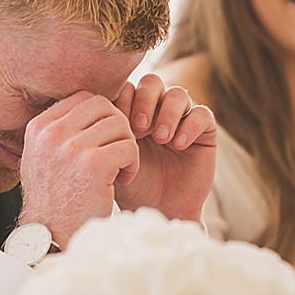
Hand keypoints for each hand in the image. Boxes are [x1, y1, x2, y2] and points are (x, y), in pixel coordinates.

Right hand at [16, 92, 137, 248]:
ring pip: (119, 123)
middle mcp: (50, 133)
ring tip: (119, 169)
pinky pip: (128, 147)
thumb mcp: (44, 159)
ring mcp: (70, 147)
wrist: (52, 240)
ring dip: (126, 146)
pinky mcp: (93, 164)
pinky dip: (132, 164)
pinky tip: (123, 181)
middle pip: (103, 105)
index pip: (82, 98)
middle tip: (117, 152)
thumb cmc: (54, 203)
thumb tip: (89, 104)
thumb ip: (60, 132)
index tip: (103, 141)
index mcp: (38, 127)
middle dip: (117, 127)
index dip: (101, 117)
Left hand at [111, 74, 215, 223]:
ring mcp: (182, 120)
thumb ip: (103, 133)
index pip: (128, 88)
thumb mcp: (111, 159)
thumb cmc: (131, 187)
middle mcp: (158, 111)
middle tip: (139, 128)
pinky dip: (189, 125)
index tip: (116, 127)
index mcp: (132, 113)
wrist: (158, 211)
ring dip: (167, 113)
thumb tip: (90, 108)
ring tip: (161, 139)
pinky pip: (202, 114)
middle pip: (152, 83)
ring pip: (178, 94)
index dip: (123, 102)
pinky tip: (178, 145)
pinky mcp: (204, 133)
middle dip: (144, 101)